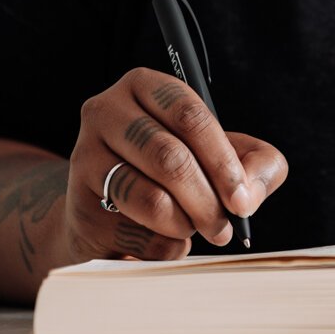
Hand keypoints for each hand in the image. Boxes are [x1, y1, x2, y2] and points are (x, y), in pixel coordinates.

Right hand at [60, 67, 287, 261]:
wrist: (108, 215)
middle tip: (223, 229)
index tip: (242, 199)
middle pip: (171, 159)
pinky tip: (161, 238)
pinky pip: (137, 235)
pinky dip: (163, 247)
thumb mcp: (220, 158)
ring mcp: (85, 157)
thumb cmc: (173, 176)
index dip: (223, 162)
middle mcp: (105, 111)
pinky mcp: (79, 205)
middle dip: (208, 202)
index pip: (190, 115)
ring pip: (152, 200)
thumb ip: (255, 164)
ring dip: (185, 225)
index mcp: (145, 86)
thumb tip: (248, 194)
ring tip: (191, 228)